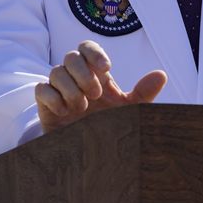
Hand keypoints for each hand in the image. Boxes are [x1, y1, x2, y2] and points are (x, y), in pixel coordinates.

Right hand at [34, 41, 166, 132]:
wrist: (92, 155)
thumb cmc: (111, 126)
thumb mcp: (130, 111)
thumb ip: (144, 93)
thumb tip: (161, 75)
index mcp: (95, 74)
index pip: (87, 47)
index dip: (94, 52)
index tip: (106, 68)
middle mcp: (76, 78)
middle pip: (71, 56)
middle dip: (83, 73)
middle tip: (95, 94)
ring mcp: (59, 91)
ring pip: (55, 71)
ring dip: (70, 88)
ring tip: (82, 107)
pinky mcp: (45, 106)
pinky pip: (41, 89)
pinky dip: (53, 98)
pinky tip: (65, 112)